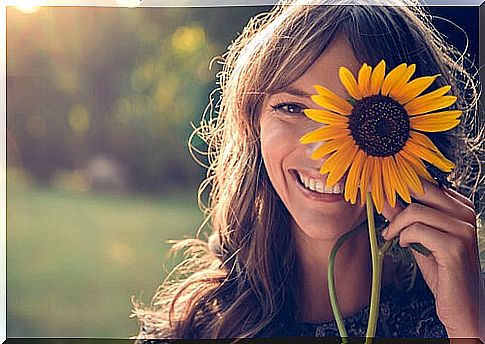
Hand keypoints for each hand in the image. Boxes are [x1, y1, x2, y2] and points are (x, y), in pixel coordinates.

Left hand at [380, 180, 482, 337]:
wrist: (463, 306)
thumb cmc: (443, 271)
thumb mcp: (420, 238)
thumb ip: (404, 217)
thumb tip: (384, 197)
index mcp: (461, 207)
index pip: (425, 183)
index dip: (399, 187)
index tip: (379, 193)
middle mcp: (466, 214)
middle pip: (420, 190)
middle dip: (393, 200)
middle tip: (379, 211)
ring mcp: (464, 230)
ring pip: (415, 211)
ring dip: (396, 224)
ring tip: (391, 236)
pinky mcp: (455, 247)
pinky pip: (417, 230)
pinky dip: (404, 237)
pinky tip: (404, 245)